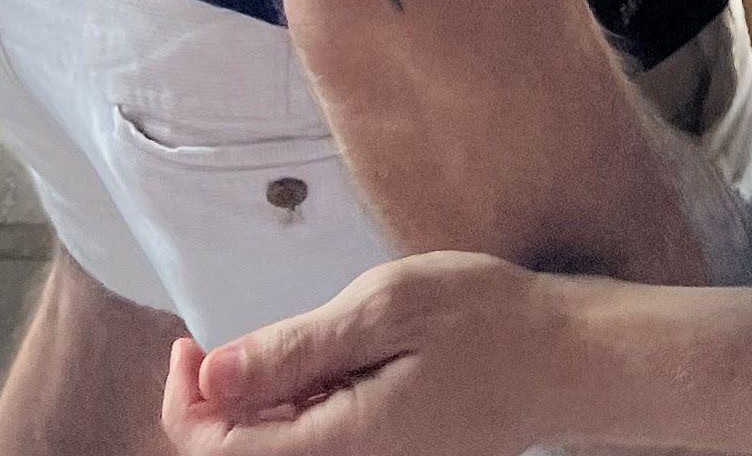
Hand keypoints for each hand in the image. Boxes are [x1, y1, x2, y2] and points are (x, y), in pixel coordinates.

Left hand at [160, 255, 573, 454]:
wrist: (564, 362)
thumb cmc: (485, 324)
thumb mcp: (386, 309)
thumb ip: (294, 348)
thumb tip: (210, 375)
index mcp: (340, 447)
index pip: (219, 455)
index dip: (187, 403)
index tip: (190, 343)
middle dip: (219, 405)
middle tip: (230, 336)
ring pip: (278, 455)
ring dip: (259, 410)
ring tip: (296, 347)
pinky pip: (317, 449)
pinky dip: (298, 413)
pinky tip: (325, 367)